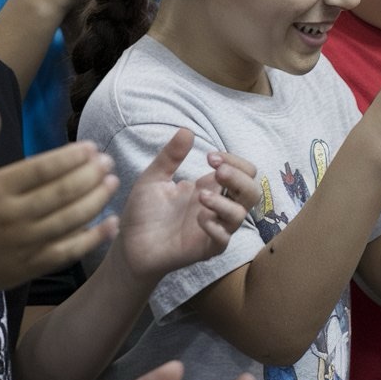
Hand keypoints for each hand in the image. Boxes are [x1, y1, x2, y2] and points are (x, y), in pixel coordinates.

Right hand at [0, 104, 120, 302]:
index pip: (41, 169)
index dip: (71, 157)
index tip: (91, 147)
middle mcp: (12, 216)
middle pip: (62, 192)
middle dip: (91, 174)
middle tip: (108, 161)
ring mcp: (25, 244)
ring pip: (71, 219)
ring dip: (97, 199)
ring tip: (113, 181)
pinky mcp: (33, 266)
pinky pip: (69, 251)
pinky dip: (94, 237)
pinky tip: (112, 222)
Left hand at [115, 128, 259, 282]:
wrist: (129, 246)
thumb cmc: (144, 212)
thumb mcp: (153, 178)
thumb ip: (171, 156)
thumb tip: (187, 130)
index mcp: (211, 187)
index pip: (243, 171)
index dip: (234, 161)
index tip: (210, 157)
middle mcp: (218, 207)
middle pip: (252, 190)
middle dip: (239, 177)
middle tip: (217, 171)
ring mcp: (215, 228)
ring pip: (241, 214)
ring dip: (226, 203)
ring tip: (202, 197)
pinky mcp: (207, 249)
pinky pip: (224, 238)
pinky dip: (216, 227)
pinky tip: (197, 220)